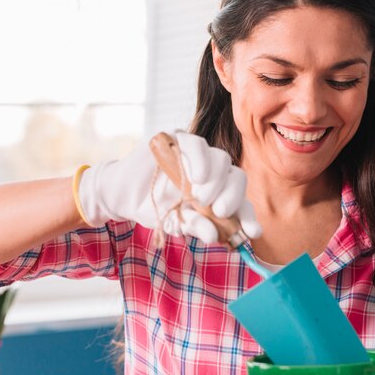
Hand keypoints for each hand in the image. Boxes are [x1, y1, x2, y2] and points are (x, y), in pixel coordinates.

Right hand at [77, 131, 261, 242]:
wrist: (122, 197)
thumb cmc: (154, 210)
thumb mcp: (178, 223)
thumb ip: (198, 226)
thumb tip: (214, 236)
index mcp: (217, 193)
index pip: (240, 201)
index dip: (248, 216)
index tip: (252, 233)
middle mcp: (212, 172)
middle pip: (236, 177)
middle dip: (233, 196)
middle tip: (221, 211)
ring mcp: (196, 154)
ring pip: (221, 159)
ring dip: (217, 181)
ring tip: (201, 198)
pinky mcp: (178, 139)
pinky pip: (197, 144)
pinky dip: (201, 160)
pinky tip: (198, 177)